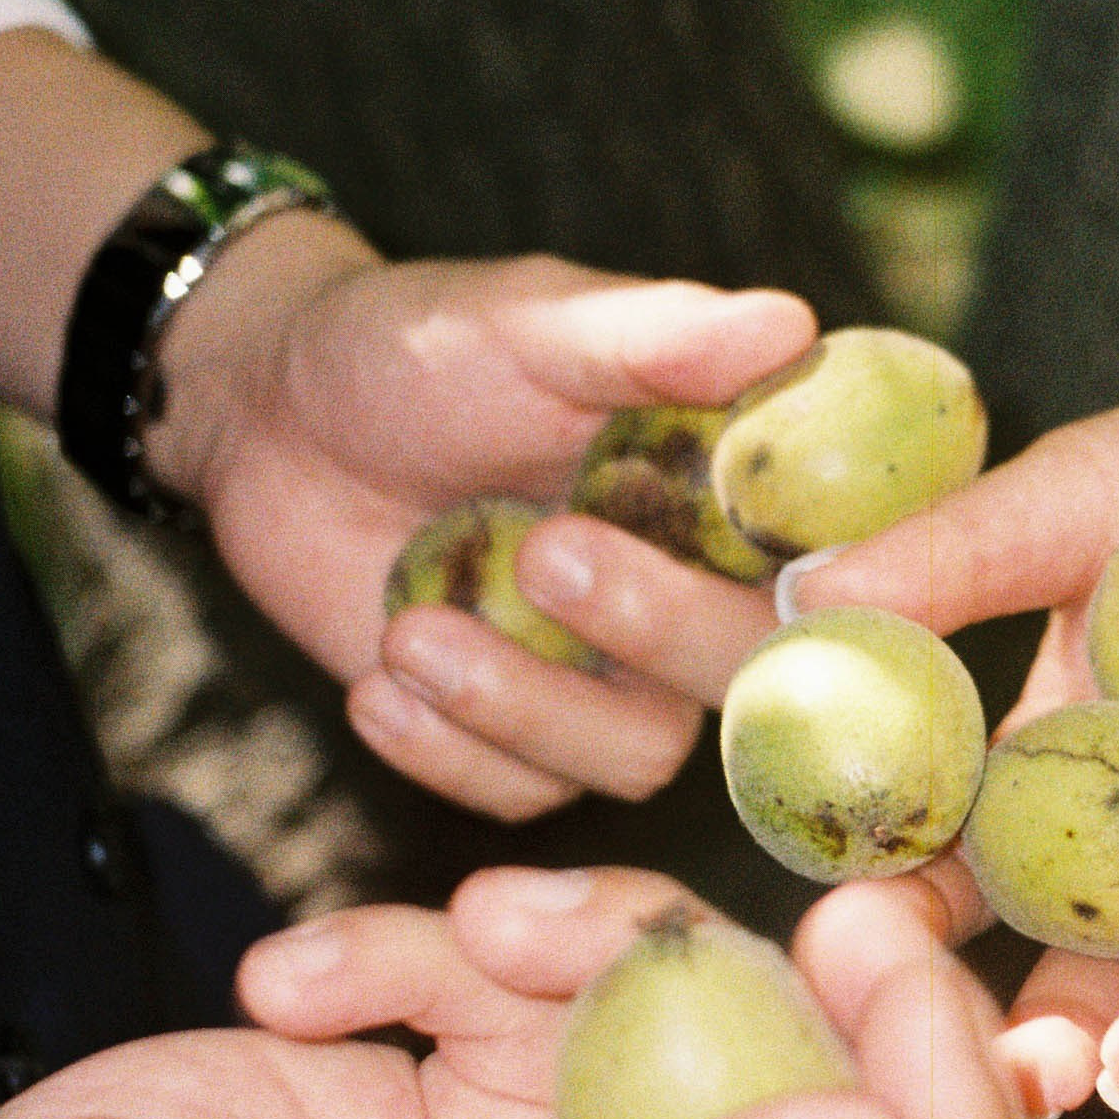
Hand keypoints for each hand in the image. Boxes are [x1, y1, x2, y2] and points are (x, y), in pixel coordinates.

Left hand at [154, 222, 812, 815]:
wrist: (265, 419)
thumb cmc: (412, 346)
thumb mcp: (527, 325)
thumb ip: (653, 340)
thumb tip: (791, 324)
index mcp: (730, 491)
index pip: (845, 558)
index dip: (853, 589)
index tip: (790, 577)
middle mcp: (693, 592)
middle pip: (753, 670)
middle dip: (659, 630)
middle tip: (547, 550)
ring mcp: (605, 676)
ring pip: (634, 755)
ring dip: (521, 707)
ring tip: (410, 634)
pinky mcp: (514, 738)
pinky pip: (523, 795)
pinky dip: (446, 753)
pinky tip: (375, 684)